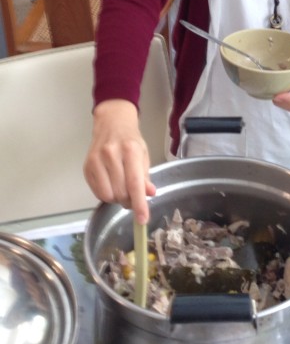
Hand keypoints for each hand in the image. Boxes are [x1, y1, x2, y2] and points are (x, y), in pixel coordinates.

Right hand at [83, 99, 154, 223]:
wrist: (112, 123)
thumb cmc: (130, 140)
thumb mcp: (143, 155)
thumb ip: (145, 176)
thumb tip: (149, 194)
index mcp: (130, 150)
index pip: (134, 183)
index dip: (139, 204)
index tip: (143, 220)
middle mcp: (111, 154)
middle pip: (120, 192)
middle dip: (129, 201)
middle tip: (133, 197)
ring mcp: (96, 160)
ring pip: (107, 195)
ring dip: (117, 199)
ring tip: (121, 189)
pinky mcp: (86, 167)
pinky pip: (97, 192)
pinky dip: (106, 195)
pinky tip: (111, 185)